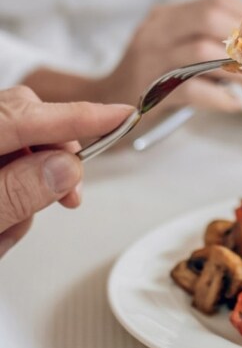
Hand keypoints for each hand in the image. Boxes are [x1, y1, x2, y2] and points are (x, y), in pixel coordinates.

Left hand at [0, 86, 131, 257]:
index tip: (124, 115)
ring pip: (19, 147)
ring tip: (3, 232)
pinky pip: (6, 163)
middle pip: (27, 118)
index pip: (31, 116)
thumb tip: (66, 168)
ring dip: (24, 190)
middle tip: (67, 197)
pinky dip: (10, 194)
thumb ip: (17, 193)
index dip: (83, 116)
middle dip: (54, 157)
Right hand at [102, 0, 241, 109]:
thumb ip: (209, 41)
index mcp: (168, 16)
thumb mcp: (175, 47)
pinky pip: (191, 90)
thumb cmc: (152, 77)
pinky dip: (219, 97)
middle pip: (209, 18)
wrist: (103, 103)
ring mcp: (152, 60)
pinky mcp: (150, 91)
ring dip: (239, 69)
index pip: (216, 1)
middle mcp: (158, 31)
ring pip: (202, 52)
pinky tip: (234, 104)